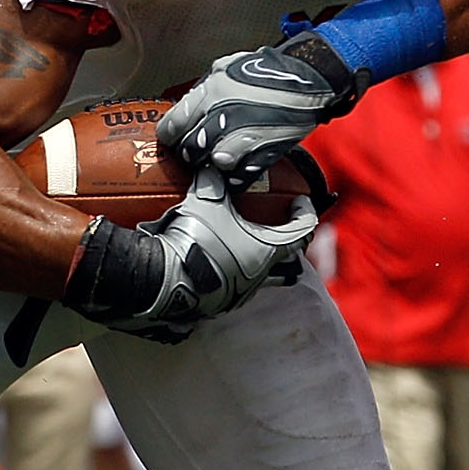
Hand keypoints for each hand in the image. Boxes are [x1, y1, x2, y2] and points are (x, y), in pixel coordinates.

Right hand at [99, 169, 319, 340]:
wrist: (163, 280)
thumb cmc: (196, 240)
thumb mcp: (206, 201)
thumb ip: (213, 179)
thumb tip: (212, 165)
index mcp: (267, 251)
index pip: (302, 231)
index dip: (306, 213)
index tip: (301, 201)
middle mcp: (258, 277)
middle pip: (283, 258)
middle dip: (282, 241)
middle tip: (274, 225)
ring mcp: (238, 294)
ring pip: (257, 275)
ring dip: (254, 260)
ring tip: (243, 245)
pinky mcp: (216, 304)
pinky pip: (230, 286)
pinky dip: (228, 272)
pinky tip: (214, 263)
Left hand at [155, 32, 364, 176]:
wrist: (308, 81)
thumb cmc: (267, 71)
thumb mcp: (226, 68)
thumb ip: (203, 89)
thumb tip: (187, 108)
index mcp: (211, 92)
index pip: (173, 125)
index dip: (169, 135)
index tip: (171, 137)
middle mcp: (223, 116)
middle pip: (190, 149)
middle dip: (189, 151)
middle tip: (194, 149)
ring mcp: (243, 138)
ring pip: (211, 166)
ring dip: (210, 165)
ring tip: (215, 157)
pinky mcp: (262, 154)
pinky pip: (237, 177)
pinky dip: (232, 177)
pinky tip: (233, 168)